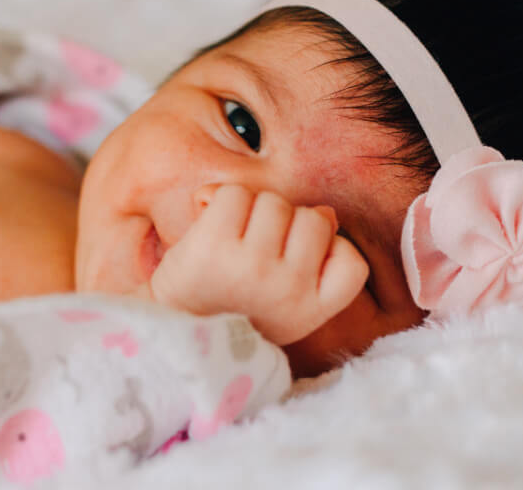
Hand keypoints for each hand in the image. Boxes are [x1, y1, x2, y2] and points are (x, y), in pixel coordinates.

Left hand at [140, 185, 368, 345]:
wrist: (168, 329)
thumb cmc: (229, 308)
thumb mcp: (282, 300)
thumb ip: (311, 258)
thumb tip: (327, 214)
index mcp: (310, 311)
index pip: (353, 264)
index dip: (331, 251)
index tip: (298, 265)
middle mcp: (288, 290)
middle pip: (314, 217)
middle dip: (286, 224)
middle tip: (254, 252)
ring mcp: (252, 268)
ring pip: (274, 201)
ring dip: (252, 210)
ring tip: (231, 241)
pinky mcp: (213, 247)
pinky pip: (235, 193)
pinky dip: (220, 201)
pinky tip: (209, 230)